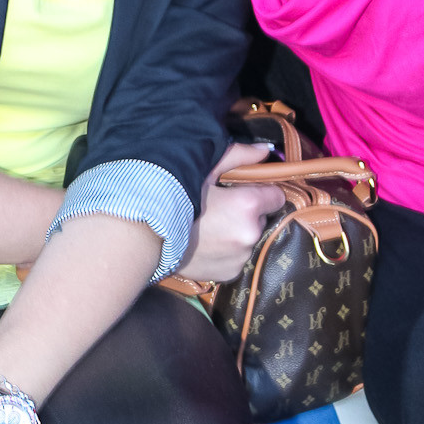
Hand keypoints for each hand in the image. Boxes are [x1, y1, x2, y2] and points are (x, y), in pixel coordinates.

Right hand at [176, 142, 283, 284]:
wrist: (145, 236)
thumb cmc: (174, 196)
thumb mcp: (205, 169)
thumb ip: (239, 156)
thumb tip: (266, 149)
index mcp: (248, 205)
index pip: (277, 196)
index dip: (263, 192)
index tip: (245, 191)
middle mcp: (251, 234)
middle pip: (263, 218)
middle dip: (249, 213)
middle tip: (221, 208)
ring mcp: (241, 257)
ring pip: (250, 238)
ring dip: (238, 233)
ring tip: (211, 227)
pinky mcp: (231, 274)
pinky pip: (237, 257)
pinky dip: (228, 251)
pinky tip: (207, 244)